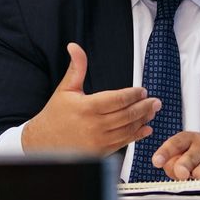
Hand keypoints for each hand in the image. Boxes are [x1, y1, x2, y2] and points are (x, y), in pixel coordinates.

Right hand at [21, 43, 160, 153]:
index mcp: (87, 107)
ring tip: (152, 112)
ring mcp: (98, 140)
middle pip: (127, 115)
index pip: (118, 99)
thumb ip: (76, 68)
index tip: (142, 91)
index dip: (133, 95)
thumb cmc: (55, 114)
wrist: (43, 141)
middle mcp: (94, 125)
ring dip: (143, 121)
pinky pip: (123, 143)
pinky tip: (145, 129)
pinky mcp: (100, 152)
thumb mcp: (65, 89)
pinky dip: (137, 136)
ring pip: (127, 129)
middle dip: (144, 107)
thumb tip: (74, 46)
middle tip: (156, 101)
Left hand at [151, 131, 199, 185]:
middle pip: (190, 156)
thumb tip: (172, 172)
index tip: (157, 162)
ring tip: (199, 175)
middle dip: (184, 164)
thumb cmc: (196, 155)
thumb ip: (172, 163)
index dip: (165, 152)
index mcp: (187, 139)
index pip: (174, 144)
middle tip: (180, 173)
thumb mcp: (183, 153)